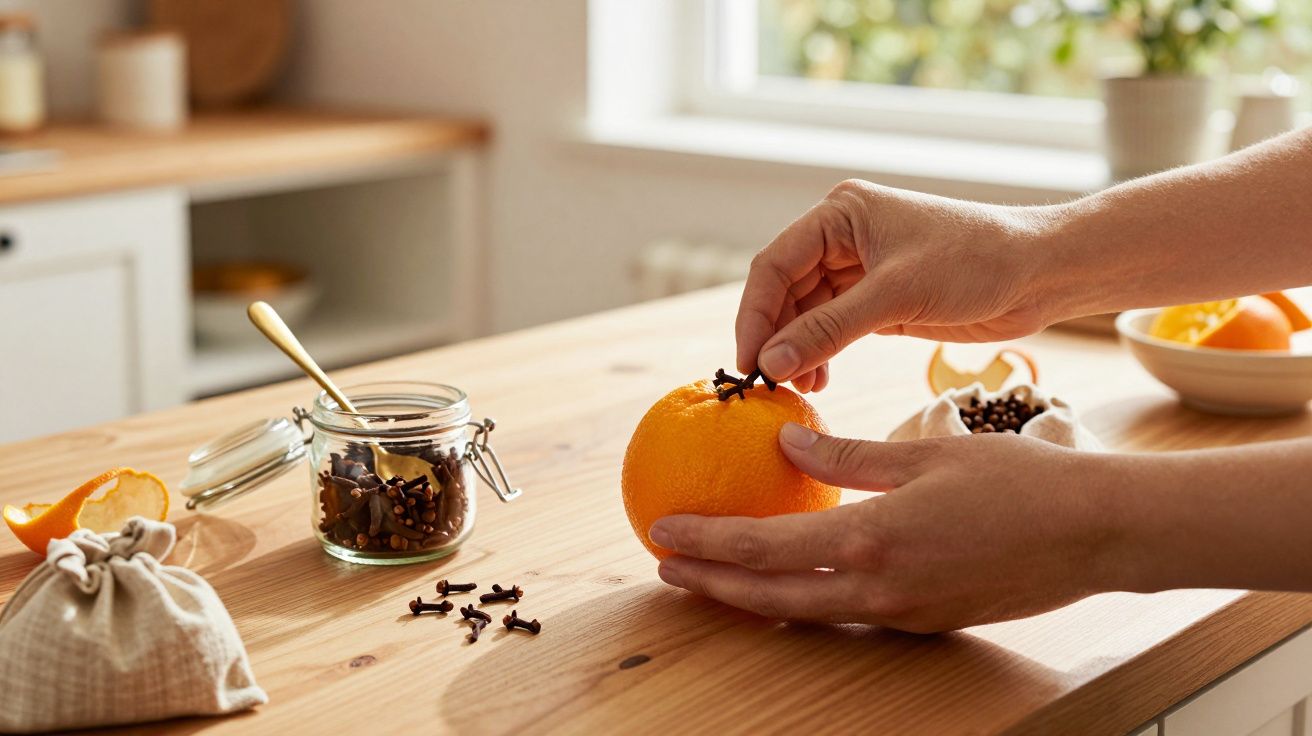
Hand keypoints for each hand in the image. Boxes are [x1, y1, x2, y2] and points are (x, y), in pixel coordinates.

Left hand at [649, 425, 1127, 632]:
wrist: (1097, 535)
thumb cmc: (1020, 484)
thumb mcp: (923, 453)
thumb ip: (847, 455)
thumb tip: (787, 443)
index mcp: (871, 540)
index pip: (763, 549)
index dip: (707, 544)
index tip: (663, 533)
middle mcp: (878, 589)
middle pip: (770, 598)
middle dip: (711, 586)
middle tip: (666, 569)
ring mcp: (903, 614)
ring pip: (805, 614)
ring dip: (752, 599)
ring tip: (714, 580)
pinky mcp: (925, 621)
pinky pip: (848, 615)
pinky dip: (805, 601)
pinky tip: (793, 581)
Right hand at [737, 179, 1053, 389]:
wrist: (1039, 274)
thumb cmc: (975, 263)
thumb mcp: (896, 295)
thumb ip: (829, 329)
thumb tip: (771, 364)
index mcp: (839, 214)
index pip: (774, 265)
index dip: (755, 316)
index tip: (749, 365)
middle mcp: (842, 237)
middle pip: (783, 291)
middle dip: (774, 338)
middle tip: (767, 386)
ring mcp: (858, 269)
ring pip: (804, 313)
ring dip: (795, 351)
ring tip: (796, 390)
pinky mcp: (877, 299)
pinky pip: (830, 328)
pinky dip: (819, 355)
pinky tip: (817, 381)